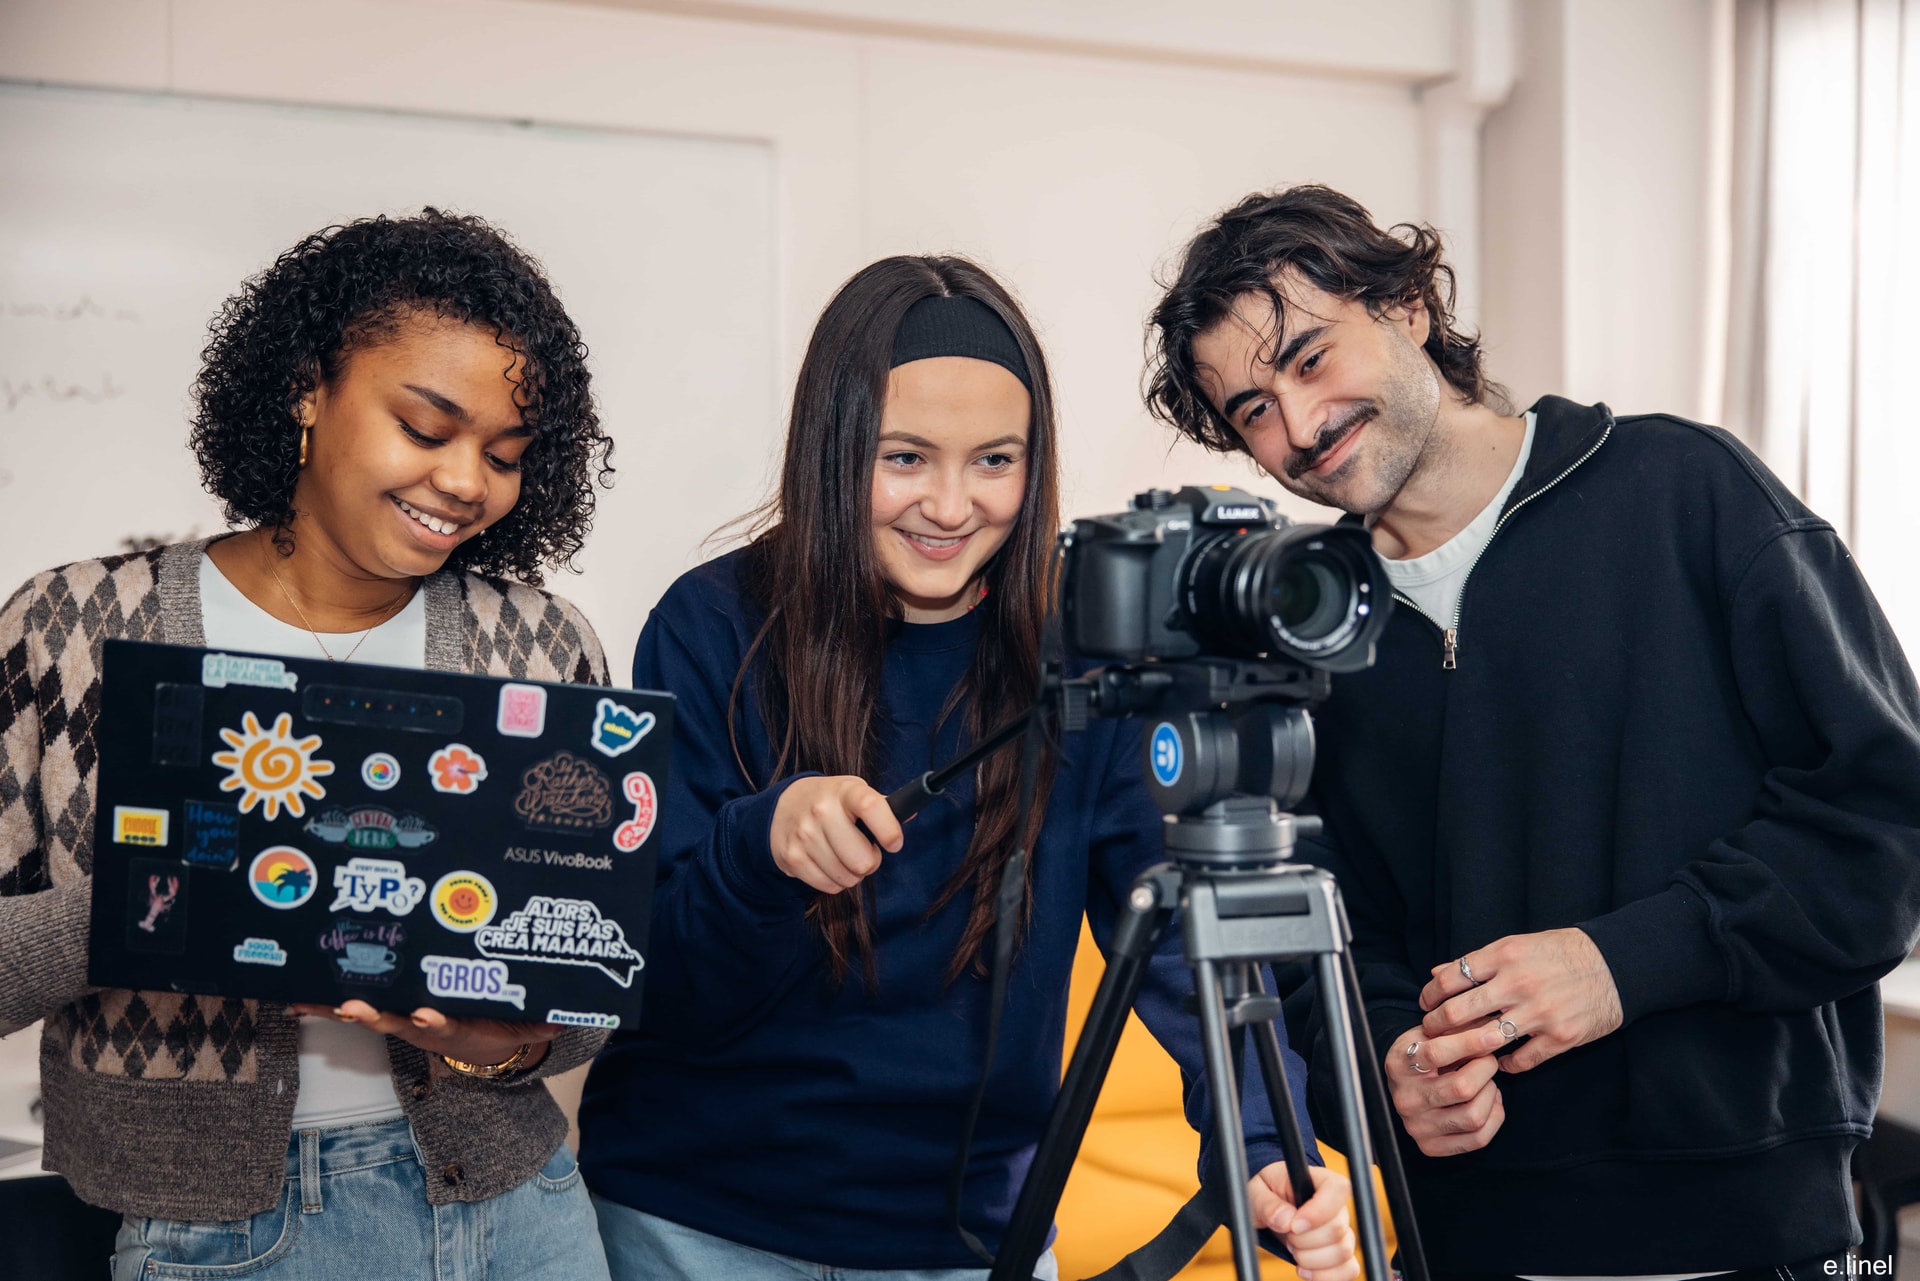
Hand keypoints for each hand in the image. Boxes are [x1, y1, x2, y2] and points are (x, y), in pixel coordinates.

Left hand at [291, 1001, 556, 1070]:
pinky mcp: (391, 1012)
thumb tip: (565, 1018)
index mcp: (459, 1027)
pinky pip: (356, 1008)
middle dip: (372, 1014)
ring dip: (338, 1009)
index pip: (447, 1025)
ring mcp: (404, 1021)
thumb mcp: (531, 1026)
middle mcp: (425, 1026)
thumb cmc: (508, 1023)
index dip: (435, 1022)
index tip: (423, 1015)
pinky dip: (327, 1005)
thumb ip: (544, 1021)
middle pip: (395, 1021)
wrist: (486, 1044)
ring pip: (368, 1014)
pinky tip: (298, 999)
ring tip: (308, 1001)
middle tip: (350, 1006)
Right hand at [769, 775, 902, 893]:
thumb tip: (910, 813)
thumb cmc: (830, 802)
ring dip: (853, 874)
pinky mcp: (793, 858)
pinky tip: (830, 864)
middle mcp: (821, 811)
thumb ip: (881, 805)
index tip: (894, 844)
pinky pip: (830, 886)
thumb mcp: (854, 792)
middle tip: (865, 851)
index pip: (871, 806)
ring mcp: (804, 835)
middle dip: (871, 862)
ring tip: (846, 857)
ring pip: (847, 877)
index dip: (889, 830)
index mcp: (844, 791)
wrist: (783, 807)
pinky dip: (836, 882)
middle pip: (862, 860)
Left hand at [1247, 1163, 1356, 1280]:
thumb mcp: (1257, 1191)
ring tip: (1293, 1249)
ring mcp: (1343, 1232)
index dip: (1319, 1212)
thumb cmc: (1265, 1192)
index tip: (1293, 1226)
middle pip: (1337, 1229)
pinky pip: (1348, 1270)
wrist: (1269, 1208)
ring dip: (1310, 1259)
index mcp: (1321, 1181)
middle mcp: (1338, 1207)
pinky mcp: (1341, 1255)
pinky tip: (1304, 1270)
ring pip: (1342, 1253)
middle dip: (1304, 1240)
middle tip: (1287, 1235)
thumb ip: (1268, 1203)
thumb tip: (1285, 1220)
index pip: (1338, 1189)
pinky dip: (1324, 1276)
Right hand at [1386, 1024, 1505, 1155]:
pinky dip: (1493, 1118)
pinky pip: (1478, 1139)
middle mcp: (1405, 1099)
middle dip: (1485, 1070)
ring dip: (1490, 1095)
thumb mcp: (1430, 1034)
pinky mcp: (1431, 1147)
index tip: (1495, 1035)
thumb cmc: (1422, 1054)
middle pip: (1462, 1088)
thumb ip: (1457, 1028)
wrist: (1404, 1085)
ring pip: (1474, 1116)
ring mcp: (1417, 1126)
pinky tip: (1488, 1103)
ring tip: (1486, 1082)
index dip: (1470, 1042)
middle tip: (1488, 1060)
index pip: (1437, 1053)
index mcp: (1399, 1065)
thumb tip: (1493, 1026)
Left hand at [1418, 928, 1622, 1073]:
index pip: (1451, 978)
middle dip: (1437, 1025)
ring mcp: (1540, 1013)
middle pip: (1461, 1012)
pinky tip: (1498, 1064)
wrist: (1614, 965)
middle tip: (1430, 1032)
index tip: (1426, 1003)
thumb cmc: (1561, 953)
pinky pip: (1522, 1060)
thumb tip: (1436, 972)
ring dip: (1464, 1049)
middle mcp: (1519, 983)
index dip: (1431, 994)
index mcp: (1505, 955)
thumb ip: (1478, 961)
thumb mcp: (1517, 945)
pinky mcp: (1561, 1037)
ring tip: (1456, 1052)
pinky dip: (1505, 1066)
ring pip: (1486, 1040)